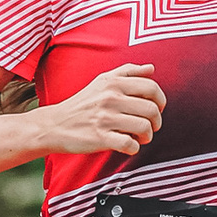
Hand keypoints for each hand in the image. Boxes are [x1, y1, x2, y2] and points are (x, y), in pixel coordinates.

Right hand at [38, 63, 163, 155]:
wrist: (55, 124)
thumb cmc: (83, 103)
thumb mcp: (102, 81)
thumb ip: (128, 72)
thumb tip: (151, 68)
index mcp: (113, 83)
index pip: (151, 87)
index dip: (161, 100)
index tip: (157, 109)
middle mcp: (110, 98)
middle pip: (152, 110)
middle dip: (156, 122)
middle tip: (149, 127)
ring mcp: (105, 118)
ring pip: (144, 128)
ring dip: (147, 136)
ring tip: (140, 137)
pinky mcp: (100, 138)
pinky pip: (129, 144)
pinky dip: (133, 148)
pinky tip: (128, 145)